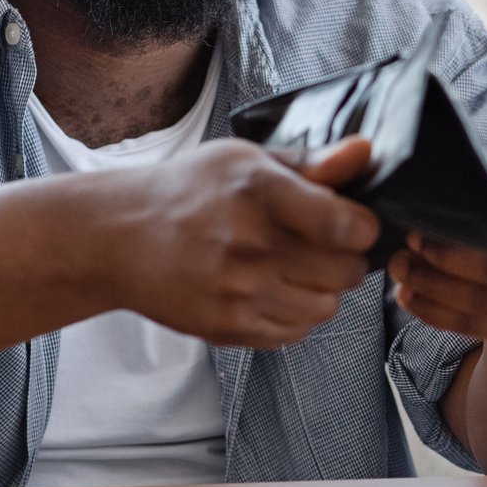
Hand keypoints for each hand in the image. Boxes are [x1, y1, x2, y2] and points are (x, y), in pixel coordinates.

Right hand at [109, 138, 381, 348]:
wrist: (120, 237)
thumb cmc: (189, 192)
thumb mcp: (246, 159)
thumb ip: (312, 162)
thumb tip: (366, 154)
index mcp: (259, 192)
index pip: (347, 227)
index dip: (363, 227)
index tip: (354, 222)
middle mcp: (250, 245)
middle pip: (346, 271)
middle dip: (346, 257)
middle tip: (322, 244)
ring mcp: (239, 292)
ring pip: (327, 306)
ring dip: (322, 289)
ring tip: (292, 266)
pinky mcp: (229, 328)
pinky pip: (296, 332)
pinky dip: (294, 313)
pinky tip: (270, 288)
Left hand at [388, 159, 486, 345]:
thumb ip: (481, 179)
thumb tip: (423, 178)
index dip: (475, 239)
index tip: (425, 230)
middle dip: (444, 266)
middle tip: (402, 250)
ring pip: (486, 307)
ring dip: (434, 293)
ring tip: (400, 272)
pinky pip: (478, 328)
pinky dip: (438, 314)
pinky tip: (410, 296)